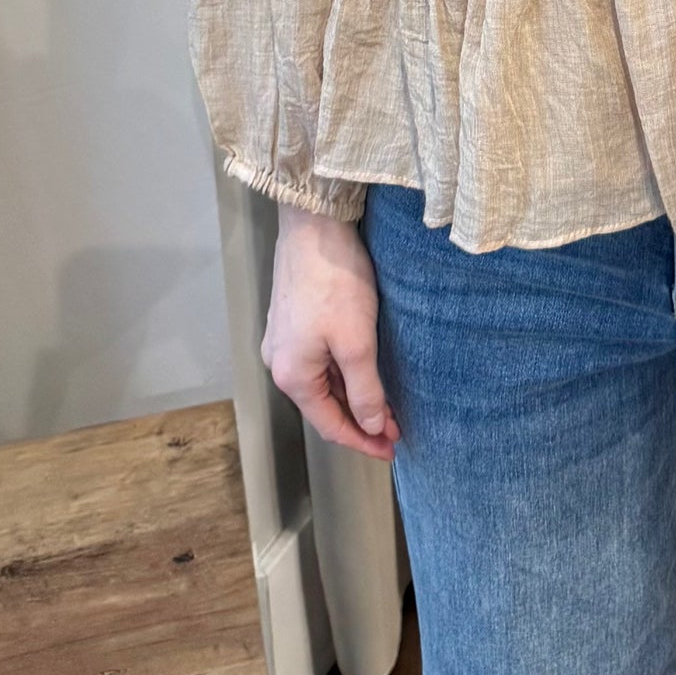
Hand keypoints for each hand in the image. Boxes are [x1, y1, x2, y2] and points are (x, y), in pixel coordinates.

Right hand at [264, 201, 401, 461]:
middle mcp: (280, 363)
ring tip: (387, 404)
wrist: (314, 225)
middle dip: (360, 420)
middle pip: (324, 406)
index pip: (330, 425)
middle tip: (395, 428)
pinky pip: (319, 361)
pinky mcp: (293, 319)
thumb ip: (364, 390)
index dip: (363, 441)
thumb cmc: (334, 282)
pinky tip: (363, 371)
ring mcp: (284, 340)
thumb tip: (372, 426)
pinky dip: (343, 373)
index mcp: (291, 375)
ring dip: (353, 396)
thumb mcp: (356, 342)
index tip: (392, 449)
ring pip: (322, 383)